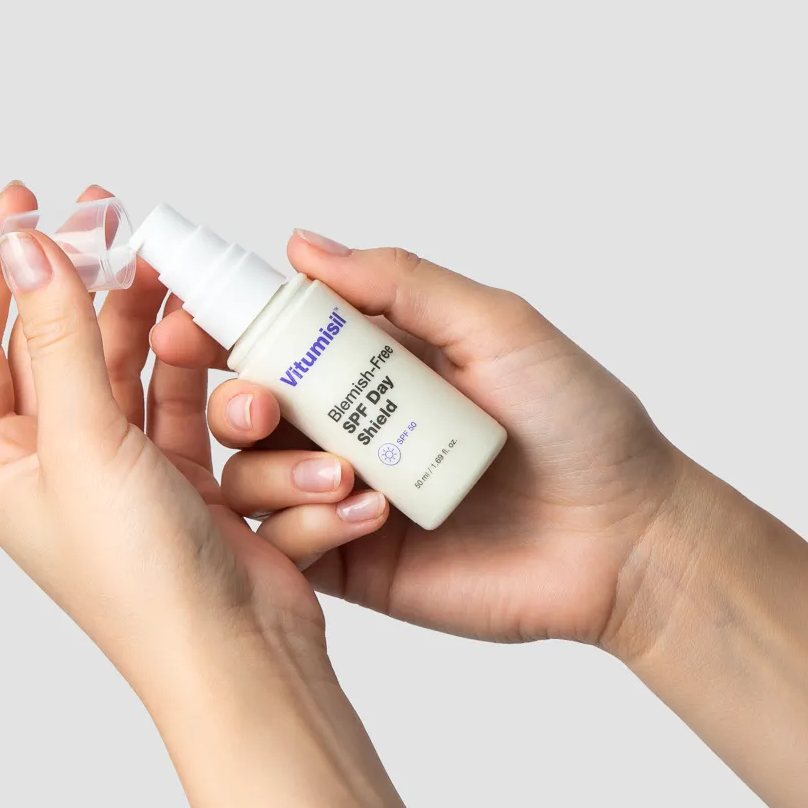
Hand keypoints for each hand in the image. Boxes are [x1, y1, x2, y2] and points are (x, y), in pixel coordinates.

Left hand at [0, 184, 325, 691]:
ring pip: (115, 358)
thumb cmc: (144, 578)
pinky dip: (185, 354)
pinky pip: (171, 390)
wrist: (236, 653)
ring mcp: (115, 467)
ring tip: (161, 255)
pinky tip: (200, 317)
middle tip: (104, 209)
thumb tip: (29, 247)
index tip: (24, 202)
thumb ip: (60, 337)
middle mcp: (49, 461)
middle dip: (74, 271)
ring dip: (135, 306)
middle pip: (47, 338)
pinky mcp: (178, 474)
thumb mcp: (85, 441)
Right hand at [151, 233, 687, 649]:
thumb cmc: (580, 422)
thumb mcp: (496, 327)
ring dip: (275, 472)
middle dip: (234, 401)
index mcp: (375, 362)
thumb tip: (303, 244)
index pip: (277, 335)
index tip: (182, 324)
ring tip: (346, 476)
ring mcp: (346, 496)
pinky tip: (369, 517)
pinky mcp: (353, 564)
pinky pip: (288, 548)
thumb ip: (401, 285)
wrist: (625, 536)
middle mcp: (349, 425)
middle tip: (259, 407)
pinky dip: (305, 530)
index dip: (221, 326)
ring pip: (252, 479)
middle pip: (246, 406)